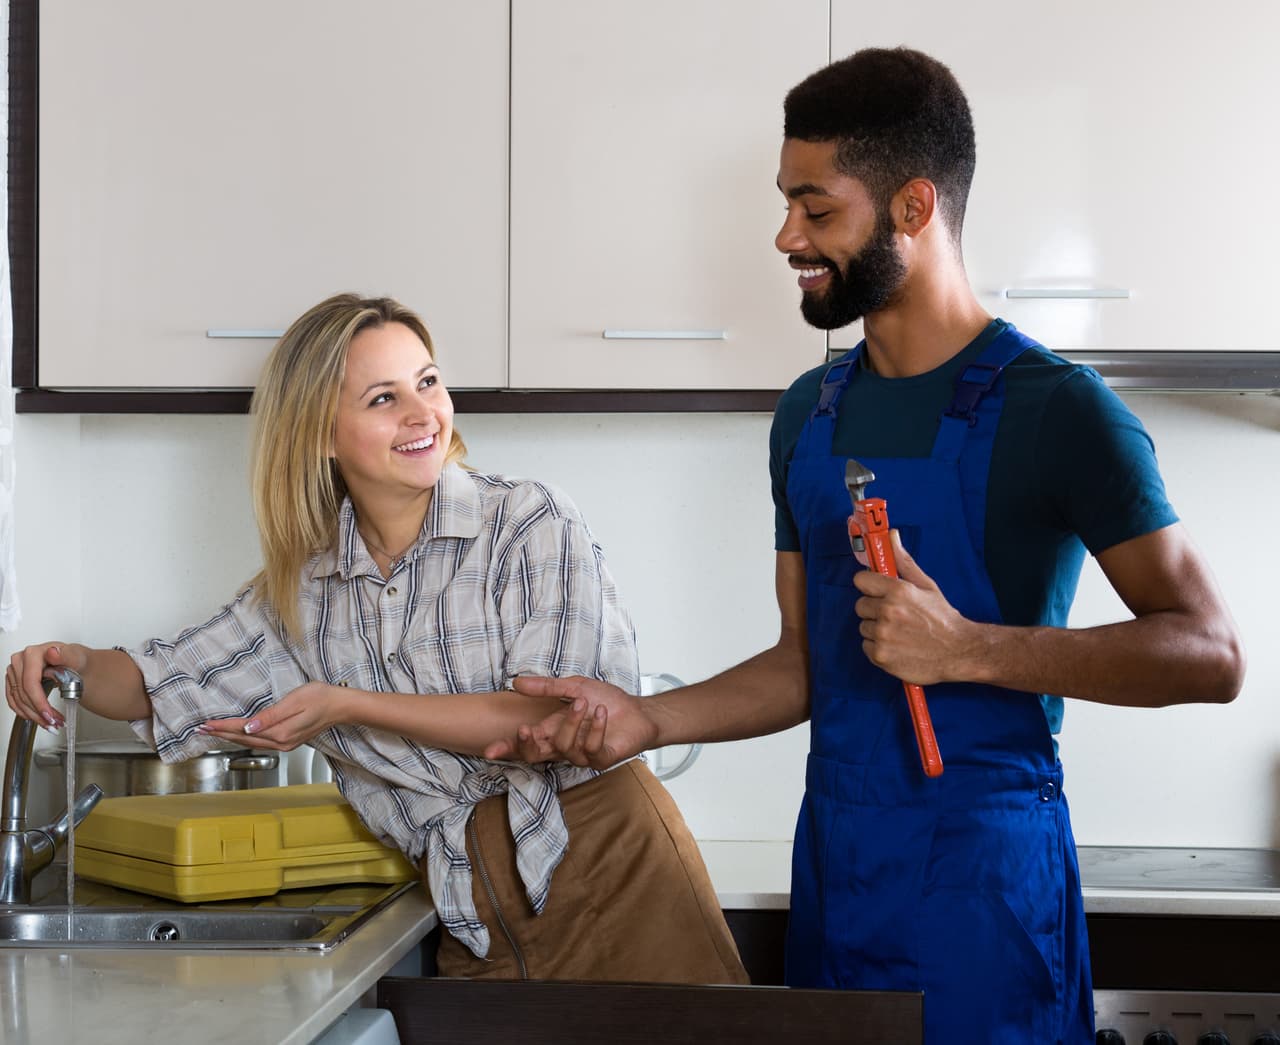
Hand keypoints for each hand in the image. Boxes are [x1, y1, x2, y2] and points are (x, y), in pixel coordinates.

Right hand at [6, 642, 87, 729]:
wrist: (74, 660)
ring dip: (33, 716)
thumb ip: (66, 656)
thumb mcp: (76, 657)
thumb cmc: (75, 659)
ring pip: (18, 700)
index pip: (30, 684)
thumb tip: (53, 653)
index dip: (39, 703)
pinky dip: (25, 712)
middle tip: (54, 723)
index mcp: (33, 654)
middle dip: (39, 713)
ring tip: (50, 724)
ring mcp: (15, 671)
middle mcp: (20, 661)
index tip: (50, 716)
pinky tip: (37, 718)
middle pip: (23, 694)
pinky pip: (13, 701)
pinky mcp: (13, 680)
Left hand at [198, 681, 343, 750]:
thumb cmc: (320, 698)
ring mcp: (284, 744)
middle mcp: (280, 742)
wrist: (341, 706)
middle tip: (201, 729)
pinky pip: (259, 742)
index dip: (224, 727)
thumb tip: (248, 727)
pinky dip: (244, 738)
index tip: (206, 724)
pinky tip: (238, 735)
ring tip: (214, 732)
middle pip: (244, 739)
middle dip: (221, 734)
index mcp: (280, 733)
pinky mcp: (288, 741)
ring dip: (230, 737)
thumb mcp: (295, 702)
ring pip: (250, 742)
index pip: (244, 730)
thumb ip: (270, 716)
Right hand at [483, 675, 657, 769]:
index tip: (490, 751)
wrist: (636, 710)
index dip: (507, 748)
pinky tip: (601, 714)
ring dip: (573, 722)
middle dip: (529, 743)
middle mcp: (563, 746)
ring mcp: (582, 755)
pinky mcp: (601, 760)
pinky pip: (591, 750)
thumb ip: (546, 687)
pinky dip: (595, 729)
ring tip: (585, 703)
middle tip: (526, 728)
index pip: (525, 743)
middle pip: (535, 756)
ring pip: (564, 747)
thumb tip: (516, 682)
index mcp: (552, 730)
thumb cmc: (604, 700)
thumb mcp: (574, 687)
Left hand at [852, 531, 973, 685]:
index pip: (860, 580)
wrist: (958, 651)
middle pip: (860, 605)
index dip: (869, 585)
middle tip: (896, 615)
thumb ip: (903, 561)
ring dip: (877, 629)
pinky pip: (866, 646)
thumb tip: (891, 536)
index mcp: (898, 591)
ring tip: (900, 632)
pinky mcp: (880, 656)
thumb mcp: (926, 585)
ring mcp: (883, 635)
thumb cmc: (942, 617)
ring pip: (864, 627)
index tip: (877, 591)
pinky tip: (897, 646)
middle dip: (874, 609)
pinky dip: (879, 648)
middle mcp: (888, 612)